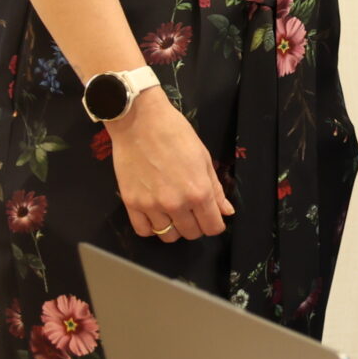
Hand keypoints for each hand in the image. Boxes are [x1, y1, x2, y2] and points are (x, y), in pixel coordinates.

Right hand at [106, 88, 233, 243]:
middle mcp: (176, 203)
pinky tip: (156, 216)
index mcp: (199, 191)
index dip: (216, 224)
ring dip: (175, 228)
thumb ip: (216, 189)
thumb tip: (226, 211)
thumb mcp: (204, 158)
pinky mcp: (131, 203)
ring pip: (168, 236)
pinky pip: (143, 231)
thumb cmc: (177, 134)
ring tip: (175, 214)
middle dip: (197, 226)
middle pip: (191, 233)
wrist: (140, 122)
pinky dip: (152, 228)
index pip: (212, 227)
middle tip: (194, 213)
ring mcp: (151, 206)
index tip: (213, 218)